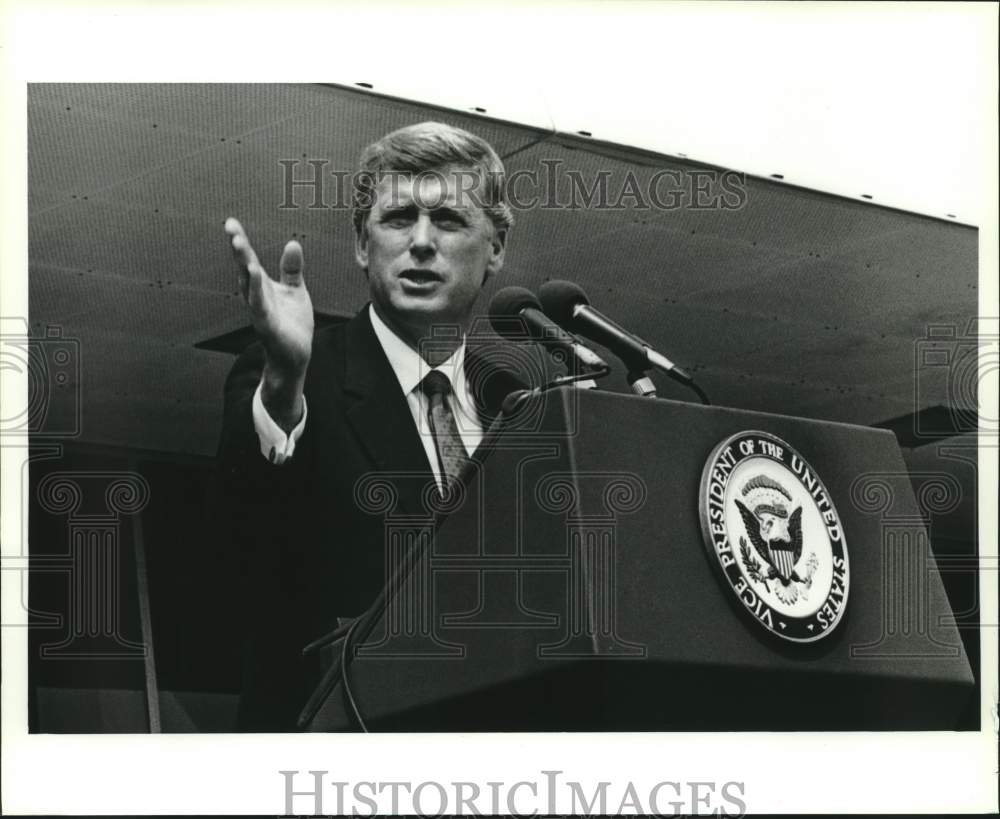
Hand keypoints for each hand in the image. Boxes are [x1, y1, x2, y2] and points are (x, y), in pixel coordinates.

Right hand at [225, 217, 313, 430]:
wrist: (296, 356)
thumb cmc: (292, 324)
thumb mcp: (295, 291)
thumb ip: (292, 268)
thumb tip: (292, 242)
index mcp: (261, 287)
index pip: (249, 260)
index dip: (240, 242)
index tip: (231, 222)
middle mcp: (256, 297)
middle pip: (245, 268)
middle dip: (239, 249)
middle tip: (231, 227)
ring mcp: (260, 312)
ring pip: (250, 285)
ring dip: (245, 264)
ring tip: (239, 243)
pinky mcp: (268, 326)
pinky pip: (260, 306)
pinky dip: (257, 291)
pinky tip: (254, 275)